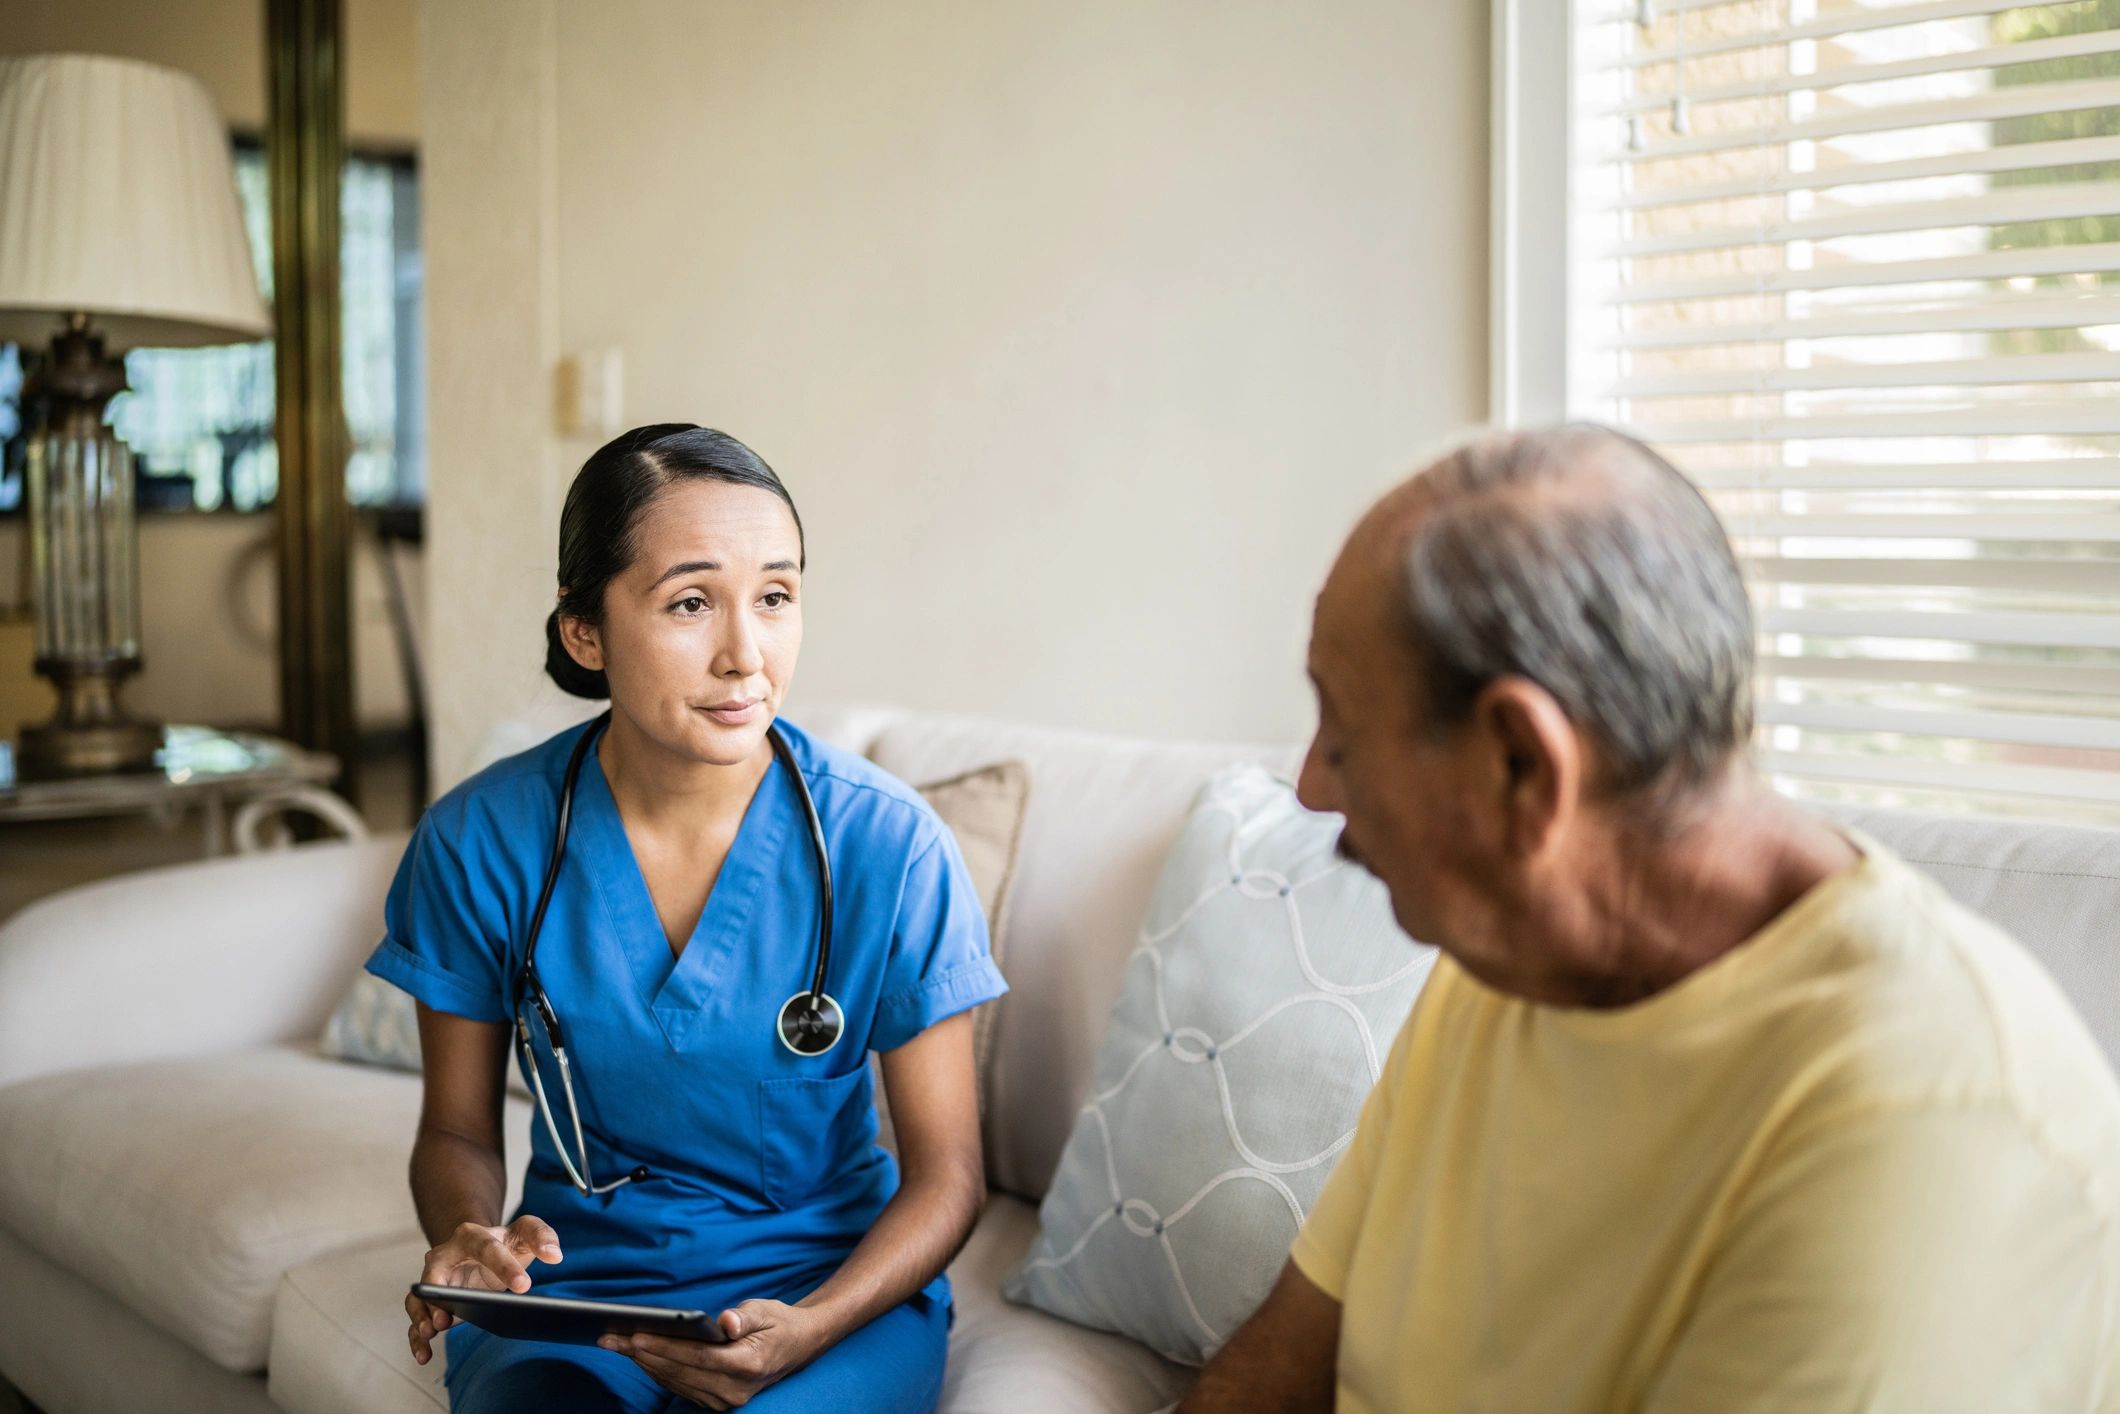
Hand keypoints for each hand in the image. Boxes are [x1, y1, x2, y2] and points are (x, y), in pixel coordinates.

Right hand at [403, 1214, 563, 1364]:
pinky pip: (418, 1318)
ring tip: (432, 1332)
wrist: (479, 1248)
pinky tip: (425, 1355)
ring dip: (422, 1314)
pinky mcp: (431, 1302)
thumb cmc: (504, 1243)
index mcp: (471, 1235)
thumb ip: (542, 1236)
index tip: (524, 1287)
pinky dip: (416, 1337)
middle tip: (451, 1315)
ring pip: (419, 1296)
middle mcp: (445, 1256)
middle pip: (436, 1271)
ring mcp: (434, 1279)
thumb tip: (554, 1255)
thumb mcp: (526, 1232)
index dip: (505, 1267)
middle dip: (440, 1292)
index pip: (487, 1248)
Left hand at [598, 1299, 827, 1408]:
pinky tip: (641, 1358)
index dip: (664, 1347)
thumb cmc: (778, 1324)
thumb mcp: (765, 1311)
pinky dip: (658, 1372)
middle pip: (679, 1371)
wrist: (798, 1347)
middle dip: (642, 1354)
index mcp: (747, 1365)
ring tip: (618, 1345)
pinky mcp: (718, 1403)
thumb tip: (725, 1322)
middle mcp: (735, 1390)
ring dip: (645, 1364)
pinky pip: (681, 1388)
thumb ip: (743, 1317)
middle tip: (611, 1339)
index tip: (635, 1336)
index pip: (696, 1357)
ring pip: (676, 1382)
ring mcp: (726, 1401)